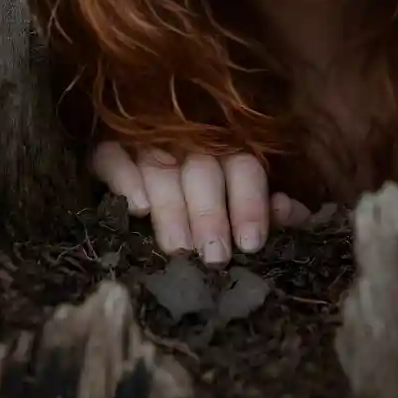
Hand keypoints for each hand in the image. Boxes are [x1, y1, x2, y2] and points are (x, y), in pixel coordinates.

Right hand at [92, 140, 310, 264]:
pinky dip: (125, 178)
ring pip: (161, 168)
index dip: (249, 205)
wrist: (135, 174)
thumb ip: (269, 209)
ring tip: (178, 248)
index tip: (250, 244)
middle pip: (203, 170)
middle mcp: (190, 140)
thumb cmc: (206, 198)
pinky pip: (112, 155)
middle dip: (210, 215)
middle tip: (214, 256)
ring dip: (172, 208)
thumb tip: (288, 211)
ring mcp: (147, 141)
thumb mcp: (241, 201)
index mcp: (228, 149)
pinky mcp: (109, 146)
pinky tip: (136, 207)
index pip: (244, 168)